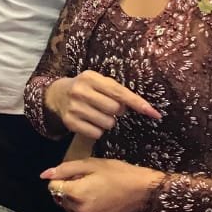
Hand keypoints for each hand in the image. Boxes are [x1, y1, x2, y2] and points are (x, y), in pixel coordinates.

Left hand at [41, 158, 164, 211]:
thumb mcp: (90, 164)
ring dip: (74, 201)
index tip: (75, 174)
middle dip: (67, 189)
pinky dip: (83, 210)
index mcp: (76, 193)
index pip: (52, 187)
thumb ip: (65, 169)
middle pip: (60, 199)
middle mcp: (79, 211)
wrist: (141, 190)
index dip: (61, 178)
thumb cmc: (116, 172)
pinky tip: (97, 201)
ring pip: (69, 210)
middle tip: (86, 181)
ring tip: (93, 191)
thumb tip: (44, 174)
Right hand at [44, 71, 160, 141]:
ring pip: (107, 123)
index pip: (120, 92)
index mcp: (91, 78)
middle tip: (108, 107)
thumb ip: (116, 90)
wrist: (57, 95)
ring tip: (97, 113)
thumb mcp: (98, 81)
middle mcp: (81, 91)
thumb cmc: (86, 88)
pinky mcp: (70, 122)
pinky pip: (96, 134)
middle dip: (117, 111)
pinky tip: (90, 122)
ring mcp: (74, 107)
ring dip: (107, 121)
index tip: (154, 113)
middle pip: (115, 110)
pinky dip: (97, 131)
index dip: (138, 103)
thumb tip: (141, 106)